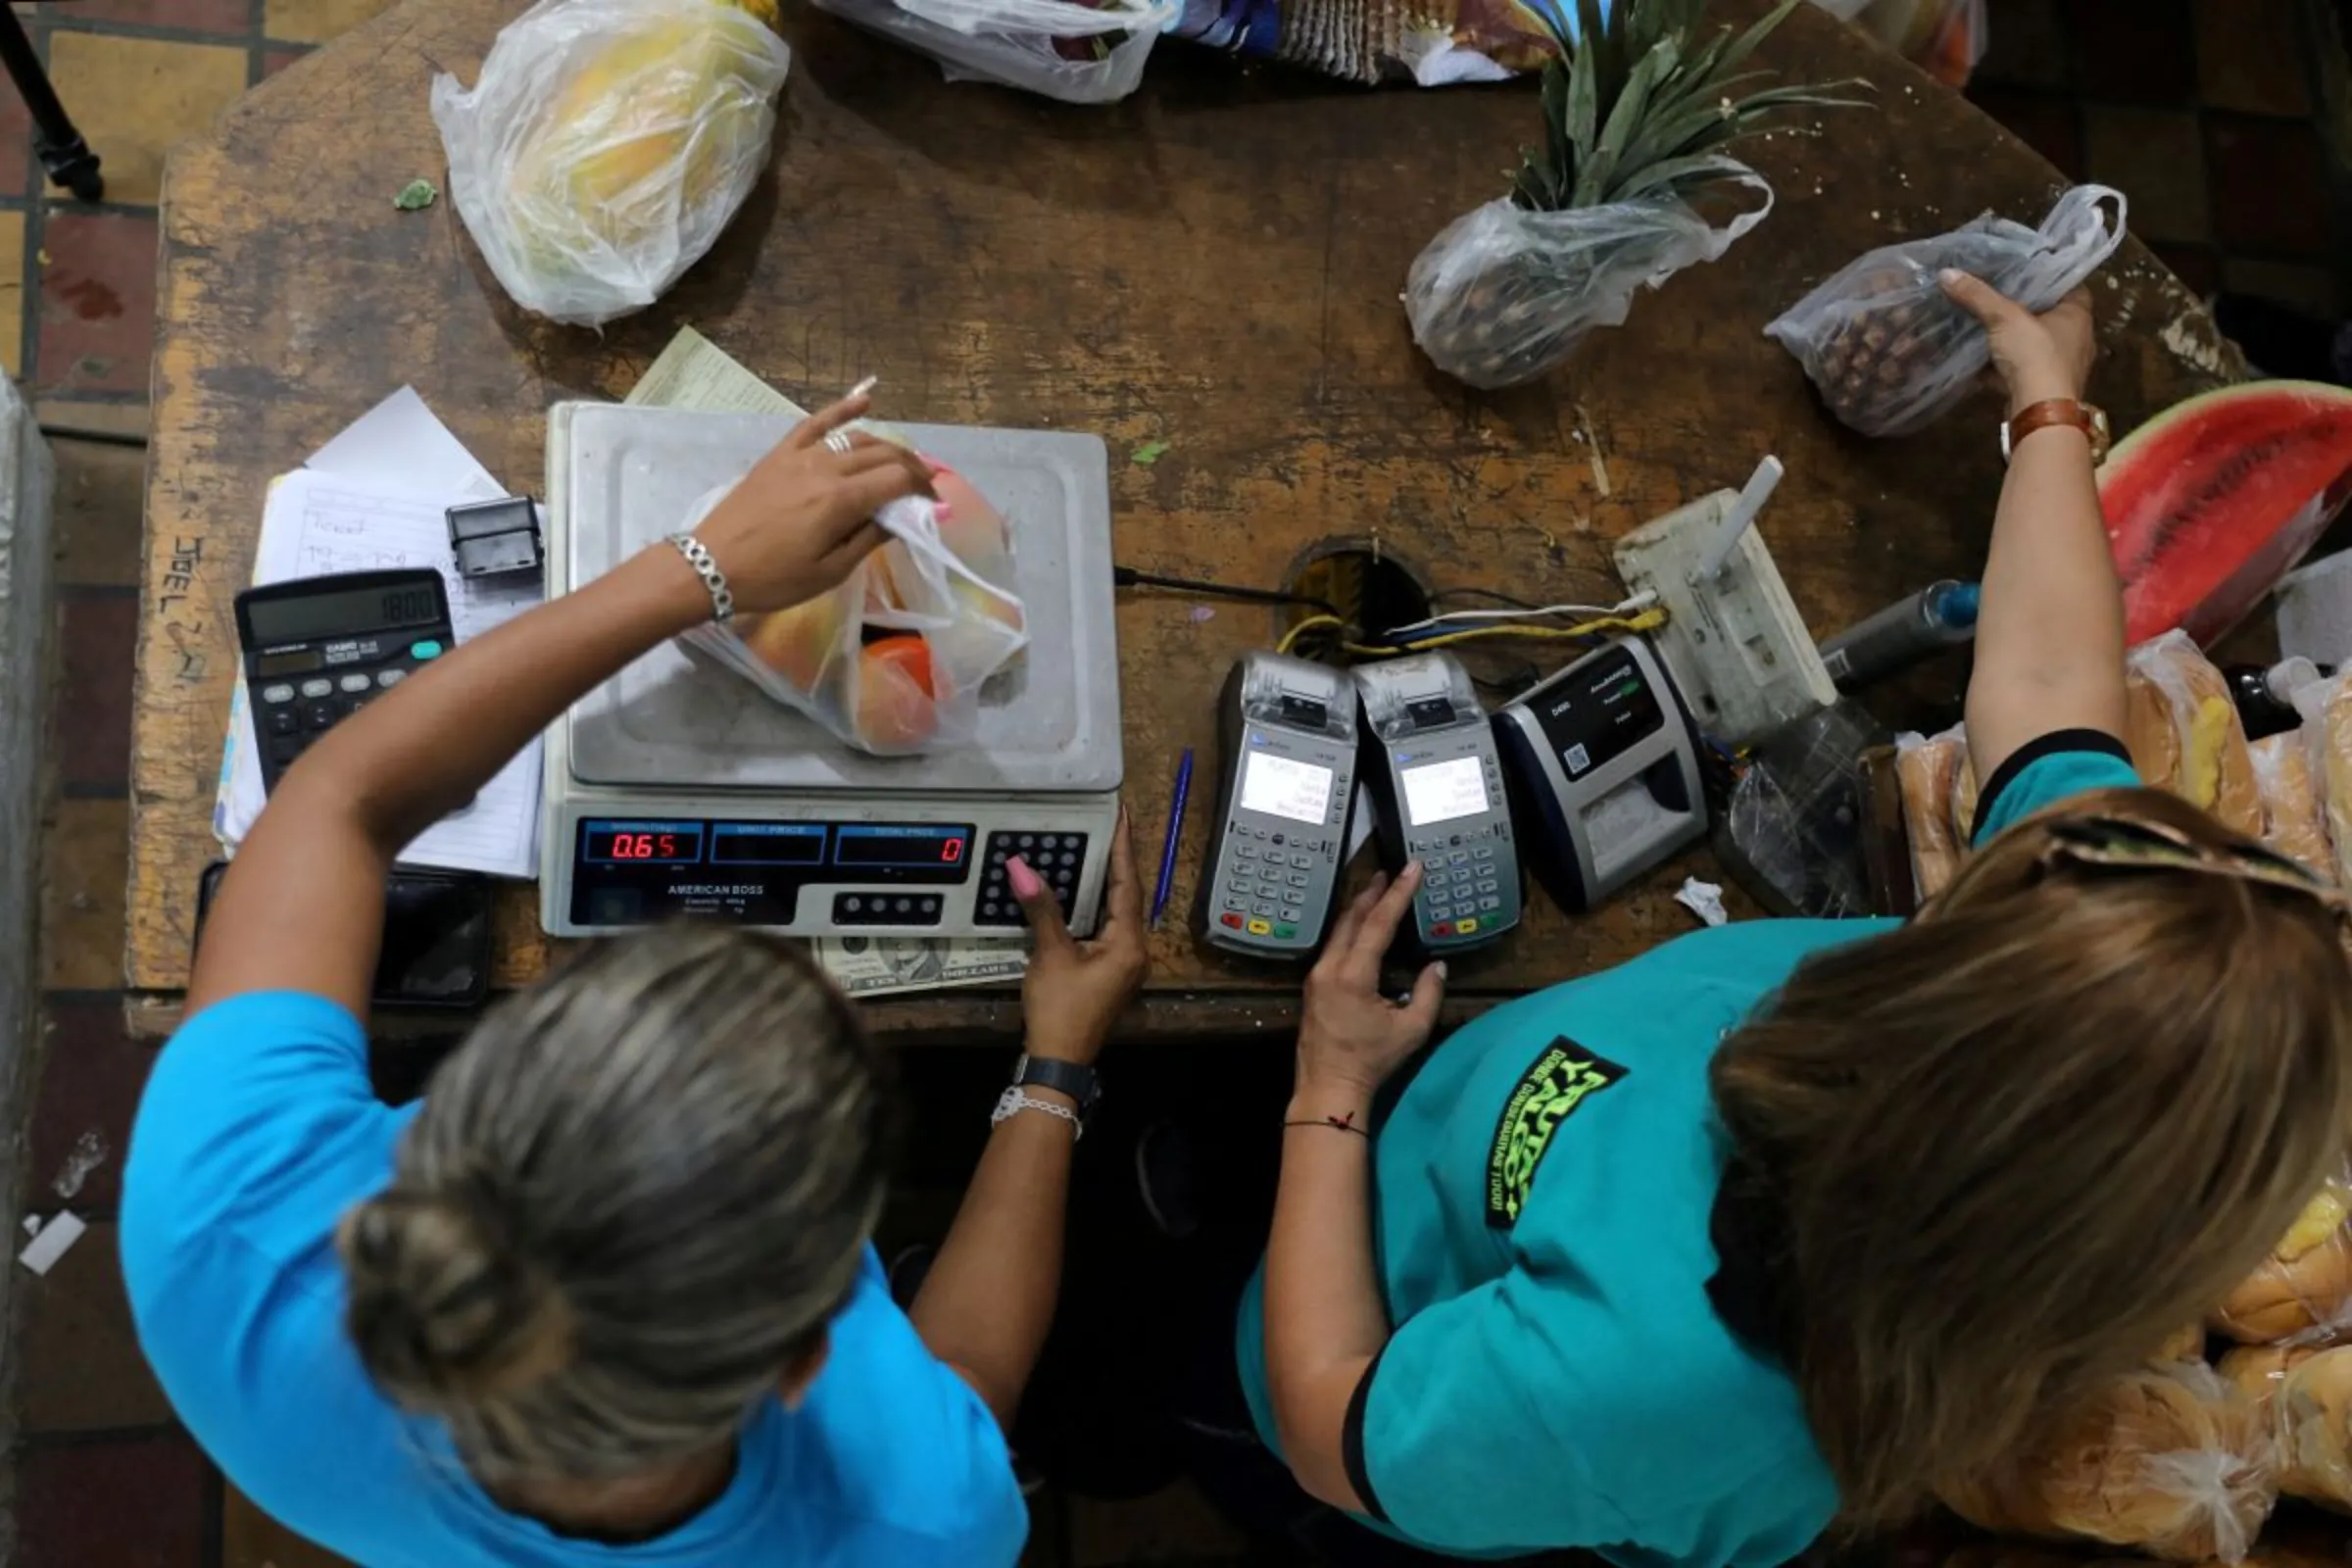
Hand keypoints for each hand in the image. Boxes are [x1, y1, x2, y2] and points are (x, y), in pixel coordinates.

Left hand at [691, 392, 932, 615]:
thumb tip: (903, 518)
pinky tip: (865, 402)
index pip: (898, 480)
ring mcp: (801, 455)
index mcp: (841, 501)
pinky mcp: (781, 453)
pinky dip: (842, 410)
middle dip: (912, 468)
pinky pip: (816, 423)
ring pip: (857, 439)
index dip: (923, 488)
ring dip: (887, 448)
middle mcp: (826, 468)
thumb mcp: (830, 571)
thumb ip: (870, 539)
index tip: (933, 503)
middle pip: (883, 455)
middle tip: (925, 486)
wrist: (712, 565)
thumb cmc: (774, 579)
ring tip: (903, 462)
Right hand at [1011, 808, 1146, 1066]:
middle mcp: (1135, 950)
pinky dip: (1095, 904)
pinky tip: (1082, 888)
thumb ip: (1041, 909)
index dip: (1122, 848)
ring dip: (1106, 881)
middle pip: (1128, 895)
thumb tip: (1022, 867)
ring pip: (1118, 911)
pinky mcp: (1110, 971)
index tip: (1122, 815)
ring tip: (1094, 846)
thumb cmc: (1060, 1009)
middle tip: (1105, 823)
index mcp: (1129, 943)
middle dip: (1116, 859)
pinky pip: (1107, 926)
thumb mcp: (1050, 954)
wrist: (1058, 1059)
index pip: (1128, 884)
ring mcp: (1124, 962)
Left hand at [1294, 866, 1445, 1112]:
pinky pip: (1333, 945)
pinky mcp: (1313, 985)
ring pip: (1339, 930)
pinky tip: (1360, 924)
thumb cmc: (1371, 1060)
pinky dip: (1350, 928)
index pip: (1378, 924)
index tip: (1411, 869)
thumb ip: (1428, 993)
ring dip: (1359, 908)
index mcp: (1352, 975)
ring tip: (1377, 889)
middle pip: (1352, 918)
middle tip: (1390, 871)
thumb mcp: (1411, 1029)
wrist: (1328, 1086)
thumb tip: (1437, 965)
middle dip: (1373, 893)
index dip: (1398, 894)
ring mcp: (1316, 975)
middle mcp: (1329, 967)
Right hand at [1939, 271, 2095, 414]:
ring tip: (1985, 322)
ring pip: (2033, 343)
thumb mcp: (2004, 318)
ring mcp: (2061, 365)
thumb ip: (1977, 296)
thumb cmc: (2035, 355)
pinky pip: (2021, 368)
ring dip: (2012, 338)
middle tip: (1997, 292)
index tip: (2022, 268)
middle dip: (2023, 307)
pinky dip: (2002, 364)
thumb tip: (1946, 272)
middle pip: (2047, 314)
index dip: (2046, 274)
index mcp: (2077, 313)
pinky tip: (1980, 358)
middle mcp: (2076, 337)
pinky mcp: (2043, 387)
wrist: (2039, 411)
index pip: (2067, 283)